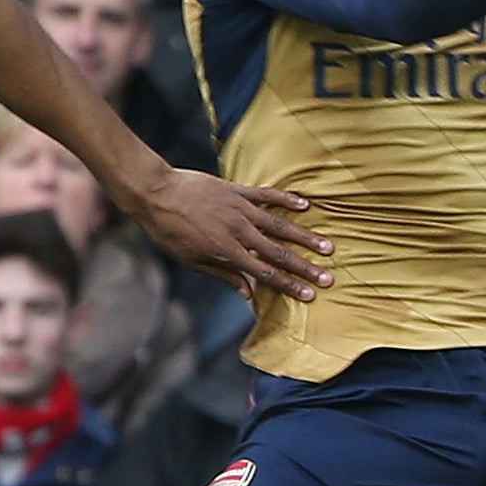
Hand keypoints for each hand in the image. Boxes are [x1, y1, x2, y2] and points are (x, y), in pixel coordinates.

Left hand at [130, 168, 331, 301]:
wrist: (156, 194)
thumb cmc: (170, 231)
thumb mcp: (192, 260)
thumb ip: (224, 275)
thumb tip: (249, 295)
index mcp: (226, 251)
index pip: (265, 273)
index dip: (289, 285)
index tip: (309, 295)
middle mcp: (238, 231)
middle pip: (278, 252)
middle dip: (305, 267)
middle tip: (329, 278)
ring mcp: (240, 208)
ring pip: (280, 225)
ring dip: (305, 237)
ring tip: (328, 246)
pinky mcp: (237, 190)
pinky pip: (267, 195)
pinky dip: (287, 199)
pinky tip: (306, 203)